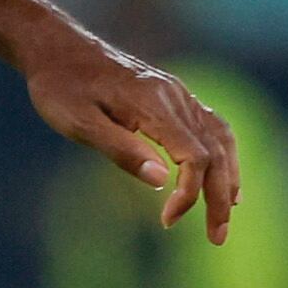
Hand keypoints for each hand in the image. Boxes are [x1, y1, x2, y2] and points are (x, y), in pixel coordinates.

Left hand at [24, 31, 239, 244]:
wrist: (58, 49)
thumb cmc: (61, 88)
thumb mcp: (78, 122)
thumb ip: (121, 150)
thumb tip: (161, 180)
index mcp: (154, 103)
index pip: (194, 155)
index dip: (189, 193)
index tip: (168, 221)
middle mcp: (176, 96)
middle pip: (216, 151)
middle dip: (219, 197)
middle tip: (217, 238)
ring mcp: (179, 94)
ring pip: (221, 139)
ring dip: (228, 180)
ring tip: (226, 216)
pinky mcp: (176, 96)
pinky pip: (213, 128)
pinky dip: (224, 157)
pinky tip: (226, 180)